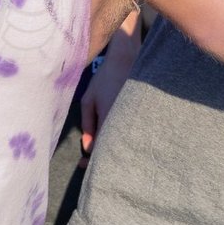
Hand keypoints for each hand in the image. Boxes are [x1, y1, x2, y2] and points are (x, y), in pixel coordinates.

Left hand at [80, 12, 141, 164]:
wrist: (127, 59)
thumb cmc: (104, 78)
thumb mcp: (88, 100)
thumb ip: (87, 124)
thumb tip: (87, 147)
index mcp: (109, 119)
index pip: (99, 149)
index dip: (90, 161)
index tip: (81, 165)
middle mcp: (124, 121)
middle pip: (113, 149)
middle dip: (102, 158)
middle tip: (90, 163)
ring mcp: (135, 119)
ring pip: (123, 143)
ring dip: (113, 149)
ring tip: (103, 151)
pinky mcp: (142, 116)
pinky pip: (131, 133)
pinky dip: (122, 139)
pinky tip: (115, 139)